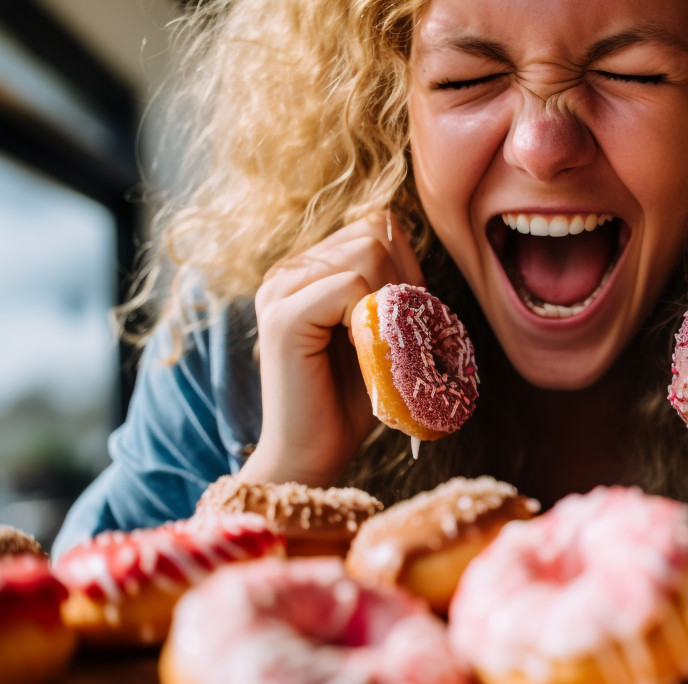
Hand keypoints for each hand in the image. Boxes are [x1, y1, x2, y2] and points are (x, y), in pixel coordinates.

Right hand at [238, 212, 423, 486]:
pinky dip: (371, 320)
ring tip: (375, 345)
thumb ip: (388, 283)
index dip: (405, 265)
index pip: (374, 225)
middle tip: (392, 336)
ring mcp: (279, 290)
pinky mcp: (283, 317)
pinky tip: (362, 353)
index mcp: (306, 269)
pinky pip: (349, 286)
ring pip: (367, 252)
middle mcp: (287, 271)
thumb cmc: (351, 399)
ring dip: (390, 300)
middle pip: (373, 233)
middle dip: (402, 281)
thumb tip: (408, 241)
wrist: (312, 454)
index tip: (400, 317)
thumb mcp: (379, 329)